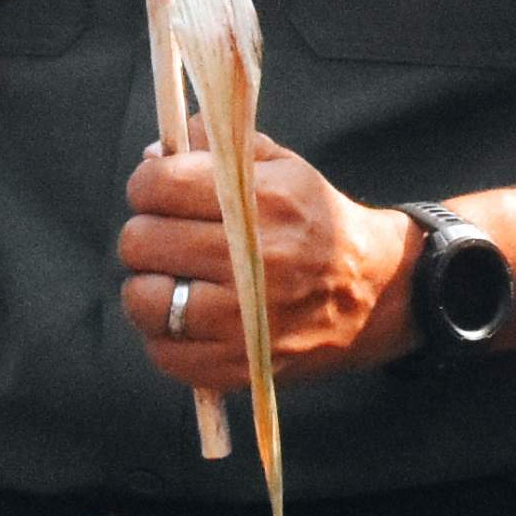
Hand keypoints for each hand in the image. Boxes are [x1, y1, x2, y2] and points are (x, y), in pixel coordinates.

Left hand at [122, 138, 417, 385]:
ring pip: (143, 299)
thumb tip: (151, 159)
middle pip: (140, 241)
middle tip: (166, 239)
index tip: (157, 193)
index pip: (160, 186)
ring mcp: (246, 320)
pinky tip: (186, 318)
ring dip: (147, 287)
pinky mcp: (240, 365)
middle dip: (144, 235)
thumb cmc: (316, 222)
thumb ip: (216, 149)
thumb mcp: (283, 167)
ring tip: (171, 280)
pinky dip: (163, 335)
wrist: (375, 293)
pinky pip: (164, 352)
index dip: (146, 185)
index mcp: (265, 201)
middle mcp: (254, 260)